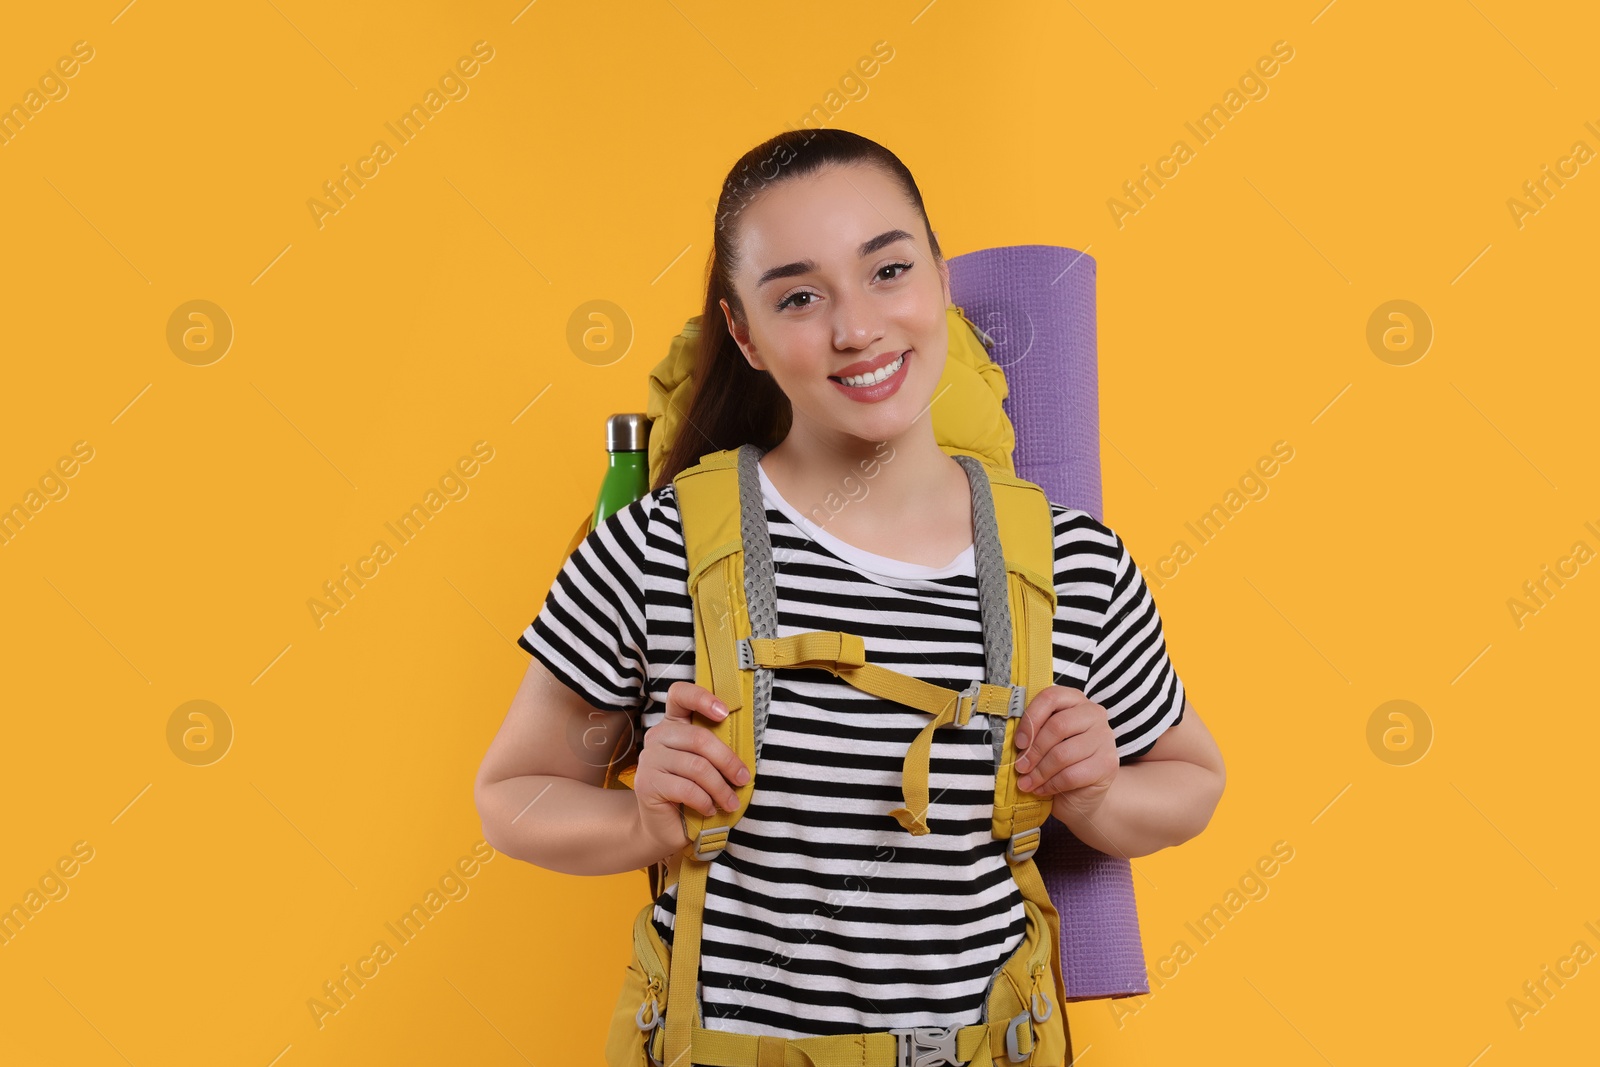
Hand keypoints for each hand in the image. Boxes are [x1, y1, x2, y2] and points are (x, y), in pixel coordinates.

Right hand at [630, 681, 750, 854]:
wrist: (665, 827)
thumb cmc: (693, 793)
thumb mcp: (707, 766)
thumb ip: (717, 751)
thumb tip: (747, 752)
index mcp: (674, 724)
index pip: (680, 695)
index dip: (702, 698)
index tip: (725, 713)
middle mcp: (657, 735)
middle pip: (699, 738)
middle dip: (727, 761)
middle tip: (743, 779)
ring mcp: (649, 758)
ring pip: (696, 767)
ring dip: (720, 788)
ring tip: (731, 803)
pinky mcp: (646, 783)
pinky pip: (686, 789)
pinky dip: (704, 801)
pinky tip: (709, 809)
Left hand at [1012, 686, 1117, 817]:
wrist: (1083, 792)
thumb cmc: (1059, 760)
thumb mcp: (1045, 740)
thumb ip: (1034, 732)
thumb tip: (1017, 742)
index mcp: (1075, 700)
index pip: (1051, 698)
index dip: (1030, 719)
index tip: (1018, 742)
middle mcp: (1094, 714)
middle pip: (1057, 726)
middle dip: (1033, 750)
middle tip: (1020, 767)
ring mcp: (1104, 739)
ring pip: (1062, 754)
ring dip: (1039, 772)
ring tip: (1026, 782)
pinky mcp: (1108, 765)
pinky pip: (1071, 775)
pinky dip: (1050, 785)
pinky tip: (1041, 789)